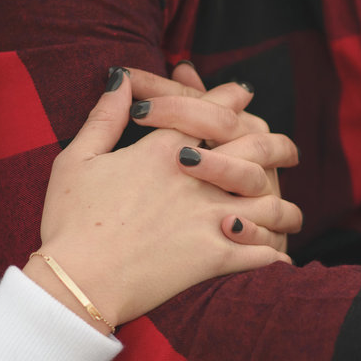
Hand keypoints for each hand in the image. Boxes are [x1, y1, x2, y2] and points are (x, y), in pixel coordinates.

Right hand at [26, 70, 301, 333]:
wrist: (77, 280)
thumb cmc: (70, 221)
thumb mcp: (76, 159)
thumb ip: (104, 117)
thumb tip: (121, 80)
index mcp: (164, 149)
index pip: (211, 110)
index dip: (232, 98)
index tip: (244, 94)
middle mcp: (196, 179)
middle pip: (256, 149)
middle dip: (278, 146)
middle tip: (287, 151)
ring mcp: (210, 218)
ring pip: (270, 203)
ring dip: (284, 208)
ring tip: (290, 212)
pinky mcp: (215, 257)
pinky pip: (262, 252)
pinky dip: (275, 253)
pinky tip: (281, 257)